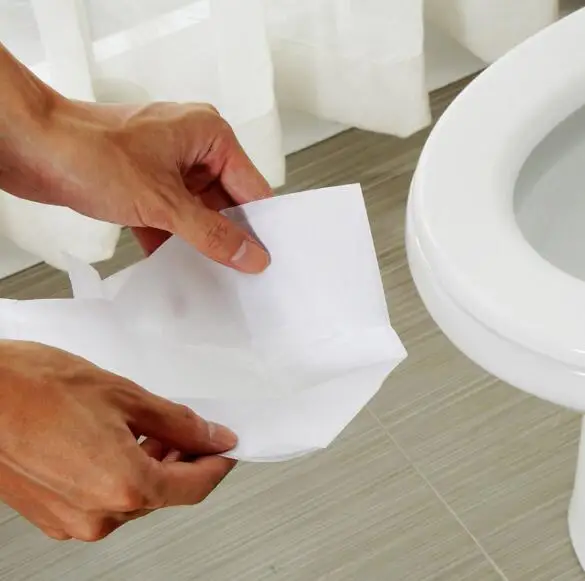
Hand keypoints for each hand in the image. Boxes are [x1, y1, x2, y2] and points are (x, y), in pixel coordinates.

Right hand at [0, 340, 236, 540]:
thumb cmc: (36, 388)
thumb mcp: (126, 396)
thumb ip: (178, 423)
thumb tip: (212, 437)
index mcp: (123, 486)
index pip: (194, 487)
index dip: (217, 465)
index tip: (226, 449)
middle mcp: (97, 514)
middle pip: (165, 494)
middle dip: (186, 462)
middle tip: (195, 433)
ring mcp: (71, 520)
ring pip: (135, 499)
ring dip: (154, 468)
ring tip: (158, 433)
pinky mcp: (51, 515)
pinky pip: (104, 501)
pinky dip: (123, 476)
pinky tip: (123, 446)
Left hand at [2, 98, 271, 271]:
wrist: (31, 147)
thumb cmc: (86, 149)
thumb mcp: (163, 202)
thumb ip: (212, 233)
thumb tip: (249, 254)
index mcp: (208, 135)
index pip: (251, 187)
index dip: (258, 225)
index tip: (262, 258)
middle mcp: (192, 146)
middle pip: (225, 202)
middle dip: (225, 237)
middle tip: (236, 272)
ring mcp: (167, 165)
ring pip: (197, 212)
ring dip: (197, 241)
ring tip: (205, 272)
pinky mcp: (147, 182)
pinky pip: (172, 215)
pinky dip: (171, 240)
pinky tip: (172, 265)